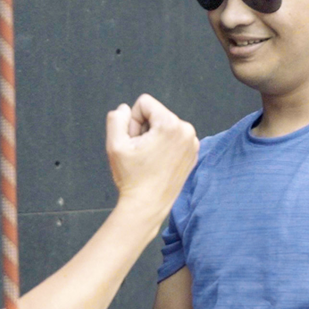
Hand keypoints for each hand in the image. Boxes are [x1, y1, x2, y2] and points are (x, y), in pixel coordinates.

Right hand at [105, 95, 197, 218]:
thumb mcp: (115, 144)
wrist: (147, 206)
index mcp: (171, 124)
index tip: (135, 142)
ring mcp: (193, 142)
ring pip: (164, 125)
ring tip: (150, 159)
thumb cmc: (133, 178)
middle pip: (155, 114)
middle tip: (141, 153)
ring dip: (154, 138)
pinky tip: (159, 163)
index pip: (144, 103)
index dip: (133, 122)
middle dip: (144, 129)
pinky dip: (164, 146)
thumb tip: (124, 109)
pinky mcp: (194, 152)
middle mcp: (187, 130)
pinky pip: (174, 137)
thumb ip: (116, 119)